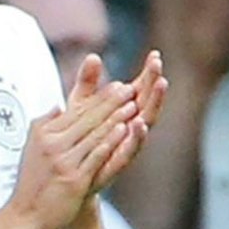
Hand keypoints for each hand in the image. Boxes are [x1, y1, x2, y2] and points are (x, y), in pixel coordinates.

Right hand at [4, 59, 139, 228]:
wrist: (25, 216)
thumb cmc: (32, 185)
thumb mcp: (31, 148)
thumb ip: (44, 125)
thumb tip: (58, 106)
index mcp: (43, 134)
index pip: (76, 111)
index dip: (99, 97)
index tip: (115, 86)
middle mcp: (52, 145)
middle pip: (87, 118)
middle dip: (111, 102)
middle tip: (129, 89)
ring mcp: (64, 161)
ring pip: (94, 134)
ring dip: (116, 117)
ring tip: (133, 104)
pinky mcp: (74, 178)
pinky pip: (97, 155)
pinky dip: (111, 141)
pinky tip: (124, 131)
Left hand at [83, 49, 166, 193]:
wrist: (68, 174)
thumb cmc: (77, 136)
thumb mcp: (80, 105)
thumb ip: (87, 82)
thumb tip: (93, 56)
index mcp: (123, 110)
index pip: (141, 87)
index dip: (148, 71)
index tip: (154, 54)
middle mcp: (131, 125)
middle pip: (148, 100)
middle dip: (154, 82)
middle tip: (159, 65)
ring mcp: (128, 143)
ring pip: (147, 121)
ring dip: (155, 103)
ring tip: (161, 85)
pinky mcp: (119, 161)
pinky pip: (132, 147)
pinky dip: (137, 135)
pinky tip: (140, 123)